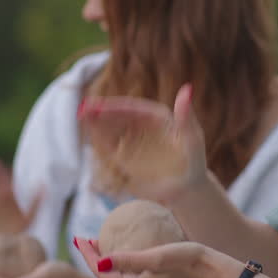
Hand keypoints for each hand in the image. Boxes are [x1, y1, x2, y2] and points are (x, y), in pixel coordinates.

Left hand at [76, 236, 224, 277]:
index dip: (88, 255)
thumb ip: (127, 259)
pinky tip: (121, 250)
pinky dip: (121, 266)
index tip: (78, 237)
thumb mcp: (156, 256)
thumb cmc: (189, 260)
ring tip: (98, 242)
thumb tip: (100, 262)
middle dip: (95, 258)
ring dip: (107, 262)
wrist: (216, 274)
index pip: (102, 274)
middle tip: (85, 238)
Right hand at [79, 83, 208, 206]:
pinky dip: (100, 140)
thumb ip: (186, 116)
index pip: (132, 108)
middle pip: (117, 116)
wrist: (188, 189)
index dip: (114, 106)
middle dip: (100, 112)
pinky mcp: (127, 157)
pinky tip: (91, 135)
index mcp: (157, 117)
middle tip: (83, 110)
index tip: (98, 104)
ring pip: (111, 129)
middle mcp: (142, 125)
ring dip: (96, 123)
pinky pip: (111, 147)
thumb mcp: (193, 138)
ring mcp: (133, 141)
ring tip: (82, 118)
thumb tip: (187, 89)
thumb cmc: (194, 162)